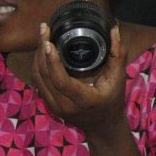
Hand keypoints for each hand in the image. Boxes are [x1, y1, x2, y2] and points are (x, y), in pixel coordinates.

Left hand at [29, 22, 128, 137]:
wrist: (103, 126)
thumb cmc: (112, 101)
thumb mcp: (118, 79)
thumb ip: (118, 54)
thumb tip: (114, 29)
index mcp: (83, 100)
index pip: (61, 81)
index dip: (52, 61)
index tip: (49, 42)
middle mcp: (64, 105)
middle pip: (44, 76)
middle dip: (41, 50)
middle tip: (44, 29)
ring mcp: (54, 106)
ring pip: (37, 77)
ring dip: (38, 56)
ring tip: (43, 36)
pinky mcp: (48, 103)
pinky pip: (38, 81)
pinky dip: (38, 64)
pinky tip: (42, 50)